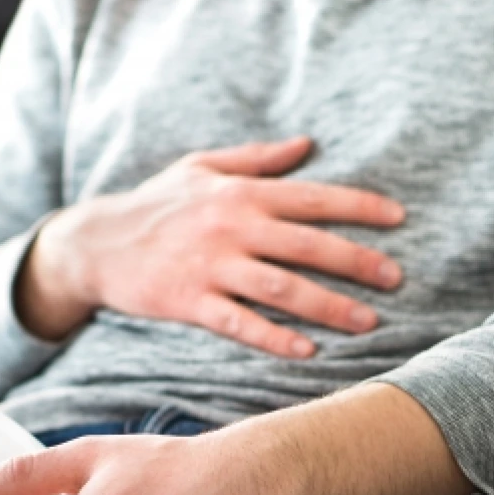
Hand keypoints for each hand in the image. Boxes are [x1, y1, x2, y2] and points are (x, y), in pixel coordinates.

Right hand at [16, 136, 404, 355]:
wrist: (94, 243)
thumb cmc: (155, 204)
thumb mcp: (201, 167)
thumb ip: (257, 159)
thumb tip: (307, 143)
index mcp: (239, 192)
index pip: (312, 197)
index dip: (359, 207)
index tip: (399, 219)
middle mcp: (230, 226)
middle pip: (307, 246)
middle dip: (357, 262)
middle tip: (396, 280)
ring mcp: (209, 266)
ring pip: (282, 288)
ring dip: (329, 306)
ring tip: (368, 322)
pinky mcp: (189, 302)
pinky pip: (240, 324)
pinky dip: (276, 338)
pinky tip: (307, 351)